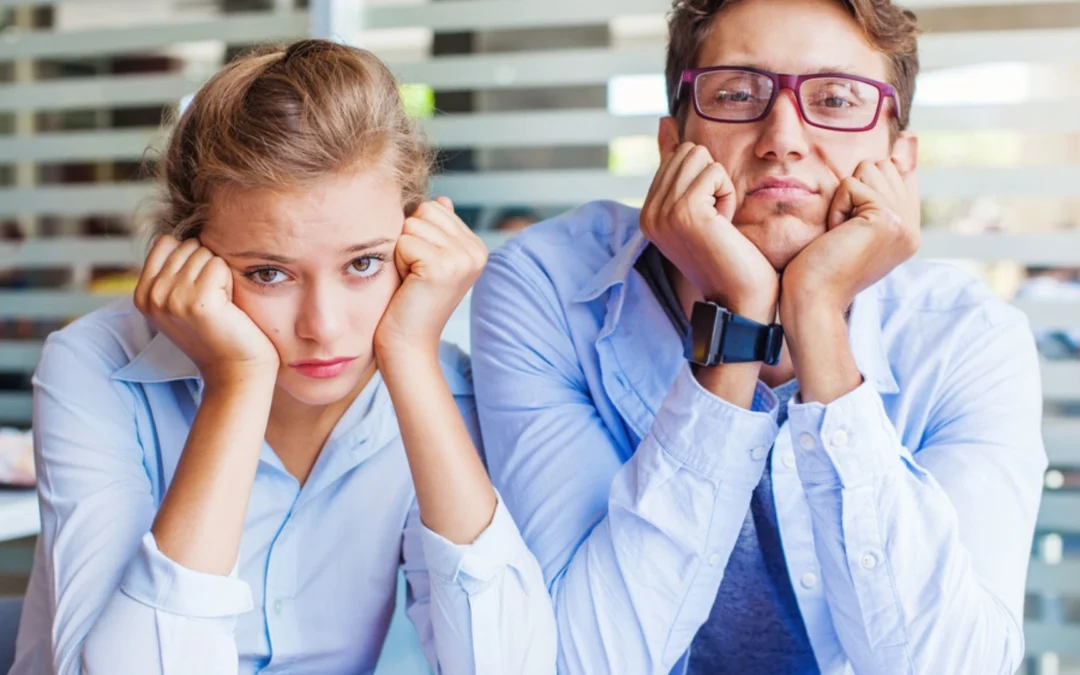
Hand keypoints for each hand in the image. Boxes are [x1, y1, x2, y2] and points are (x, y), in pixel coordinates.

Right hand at [134, 236, 278, 385]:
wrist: (236, 369)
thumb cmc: (218, 330)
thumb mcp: (182, 299)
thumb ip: (171, 270)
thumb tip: (175, 231)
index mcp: (142, 293)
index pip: (167, 242)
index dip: (192, 259)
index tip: (199, 291)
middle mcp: (151, 295)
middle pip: (188, 245)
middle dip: (208, 268)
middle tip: (213, 302)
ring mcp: (171, 298)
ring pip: (205, 253)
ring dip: (220, 275)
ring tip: (220, 305)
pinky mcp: (197, 301)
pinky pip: (219, 265)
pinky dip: (230, 282)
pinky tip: (228, 308)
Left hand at [374, 197, 486, 360]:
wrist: (408, 342)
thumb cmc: (413, 301)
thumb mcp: (432, 259)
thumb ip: (440, 229)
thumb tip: (443, 200)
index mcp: (476, 247)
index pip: (434, 208)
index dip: (418, 235)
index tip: (424, 267)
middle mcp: (476, 251)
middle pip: (424, 211)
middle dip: (410, 239)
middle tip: (417, 273)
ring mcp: (462, 258)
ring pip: (412, 224)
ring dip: (403, 252)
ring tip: (413, 279)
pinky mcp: (441, 267)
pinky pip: (404, 242)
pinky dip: (399, 262)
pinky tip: (409, 284)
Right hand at [641, 142, 777, 322]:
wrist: (740, 298)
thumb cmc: (729, 255)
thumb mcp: (698, 207)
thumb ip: (677, 170)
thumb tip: (664, 121)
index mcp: (648, 212)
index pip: (677, 156)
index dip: (704, 180)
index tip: (708, 218)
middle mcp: (649, 212)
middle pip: (688, 151)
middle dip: (712, 178)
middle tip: (716, 219)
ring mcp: (663, 212)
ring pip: (701, 157)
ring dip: (720, 186)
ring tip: (719, 222)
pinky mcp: (684, 212)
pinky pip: (715, 173)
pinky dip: (728, 195)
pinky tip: (724, 226)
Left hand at [781, 158, 919, 319]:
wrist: (812, 300)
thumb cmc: (820, 266)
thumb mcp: (853, 223)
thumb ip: (877, 189)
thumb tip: (910, 137)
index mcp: (907, 231)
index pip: (901, 174)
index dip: (881, 170)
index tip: (897, 144)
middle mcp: (911, 228)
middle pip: (883, 166)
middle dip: (852, 188)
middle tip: (842, 228)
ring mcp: (903, 224)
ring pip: (869, 170)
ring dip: (843, 197)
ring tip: (838, 231)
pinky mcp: (886, 220)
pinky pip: (852, 186)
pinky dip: (836, 207)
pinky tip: (835, 234)